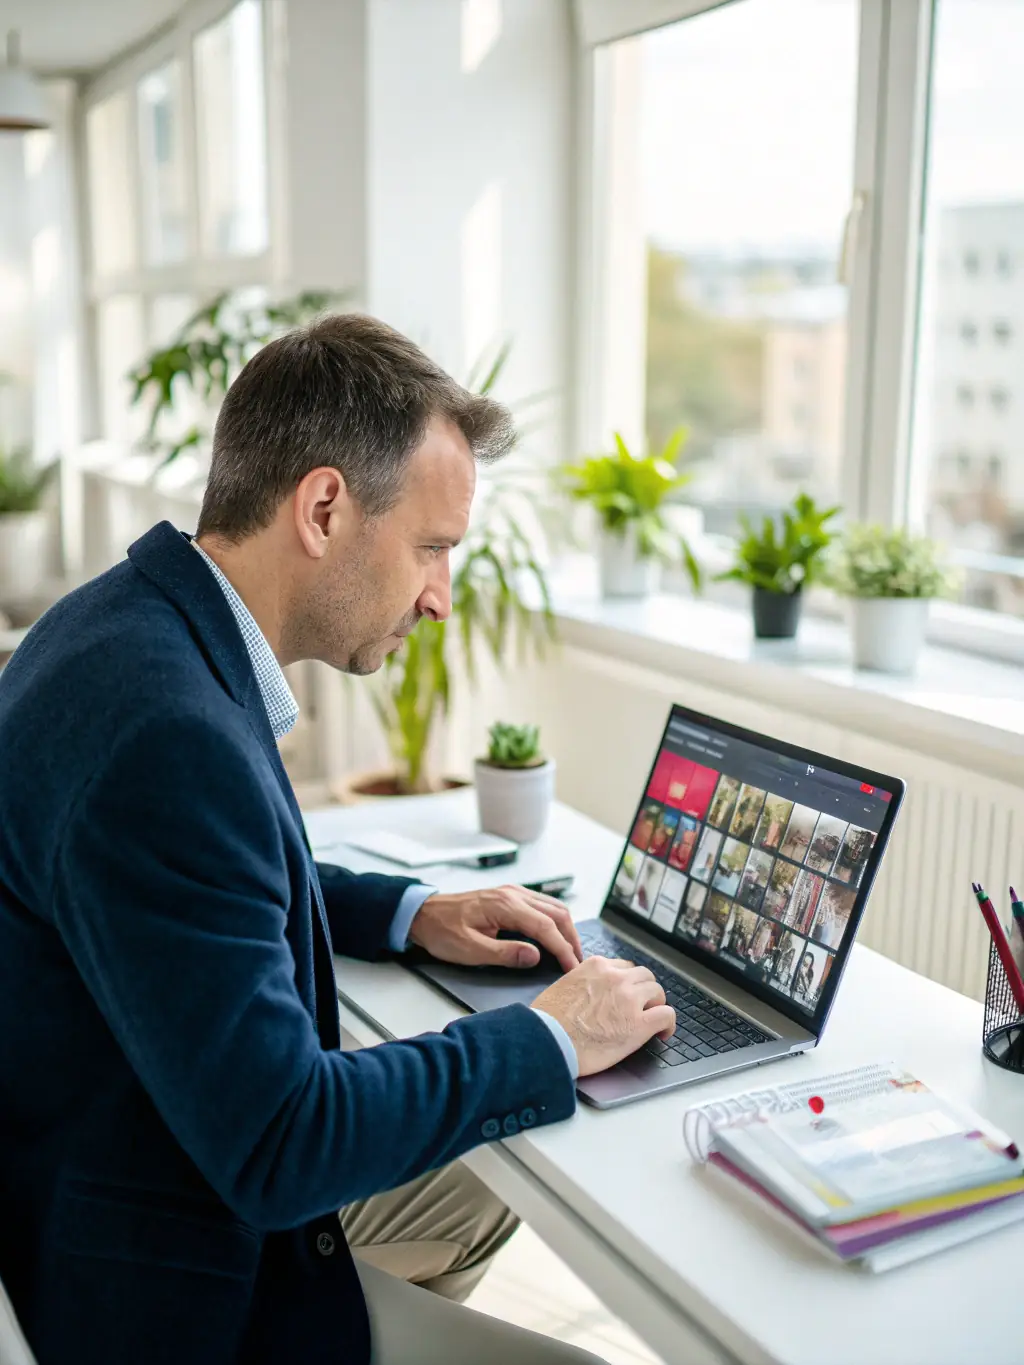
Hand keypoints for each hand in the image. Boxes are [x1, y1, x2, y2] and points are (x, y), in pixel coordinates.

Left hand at [408, 885, 581, 972]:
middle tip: (577, 962)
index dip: (562, 948)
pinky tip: (555, 935)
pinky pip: (542, 905)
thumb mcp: (470, 950)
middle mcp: (513, 894)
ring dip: (565, 928)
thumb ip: (504, 953)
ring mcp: (512, 893)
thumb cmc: (442, 930)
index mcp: (505, 905)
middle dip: (571, 938)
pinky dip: (555, 921)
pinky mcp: (509, 897)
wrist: (423, 914)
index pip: (545, 926)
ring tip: (571, 952)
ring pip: (552, 907)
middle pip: (556, 912)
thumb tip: (535, 955)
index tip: (572, 967)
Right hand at [533, 956, 675, 1076]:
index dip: (627, 983)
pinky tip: (663, 1033)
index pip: (623, 968)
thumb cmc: (548, 1020)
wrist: (548, 1041)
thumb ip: (581, 982)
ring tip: (652, 1019)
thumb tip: (586, 993)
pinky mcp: (639, 1024)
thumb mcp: (562, 986)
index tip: (626, 994)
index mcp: (596, 966)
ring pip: (658, 992)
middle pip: (644, 976)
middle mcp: (616, 978)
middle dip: (644, 991)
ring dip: (656, 1004)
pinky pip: (667, 1015)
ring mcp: (630, 1000)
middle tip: (641, 1006)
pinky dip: (668, 1024)